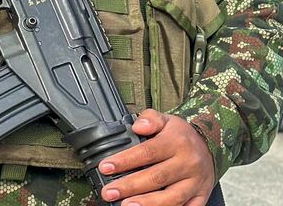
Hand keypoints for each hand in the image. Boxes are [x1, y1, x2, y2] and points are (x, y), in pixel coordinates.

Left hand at [98, 109, 215, 205]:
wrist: (211, 146)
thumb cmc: (182, 136)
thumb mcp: (166, 120)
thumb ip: (150, 119)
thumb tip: (138, 126)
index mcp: (176, 142)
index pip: (147, 152)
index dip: (125, 160)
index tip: (105, 167)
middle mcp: (188, 163)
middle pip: (156, 177)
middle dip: (130, 186)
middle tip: (109, 192)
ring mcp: (195, 182)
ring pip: (172, 197)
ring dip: (148, 203)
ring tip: (126, 205)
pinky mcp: (201, 196)